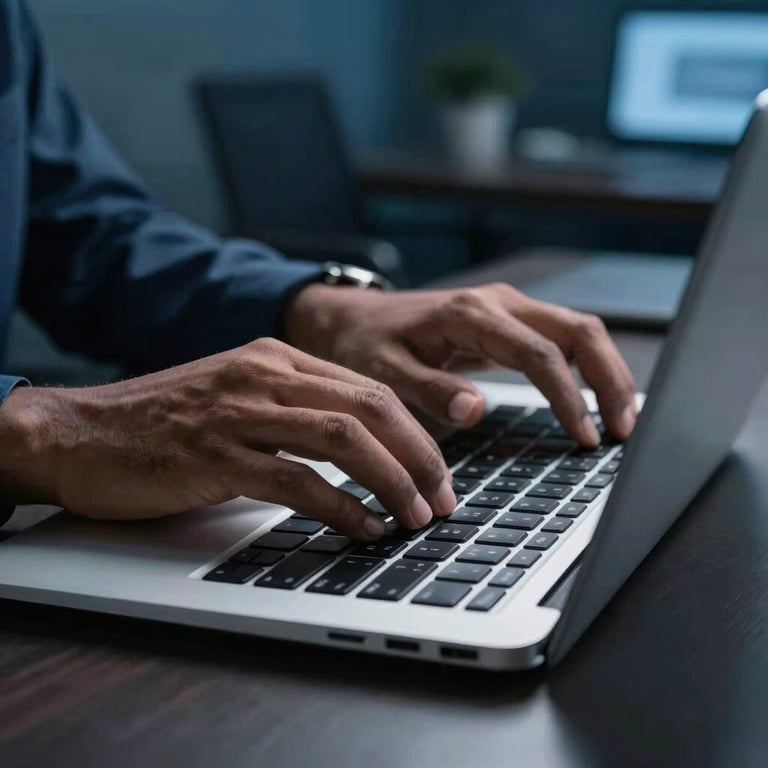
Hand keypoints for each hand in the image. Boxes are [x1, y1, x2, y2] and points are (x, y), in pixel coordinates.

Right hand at [0, 339, 454, 536]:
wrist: (81, 431)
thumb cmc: (163, 422)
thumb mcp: (238, 397)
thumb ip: (294, 410)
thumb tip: (361, 450)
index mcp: (276, 359)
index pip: (369, 388)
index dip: (416, 434)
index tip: (438, 473)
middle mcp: (264, 376)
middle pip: (370, 407)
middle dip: (420, 457)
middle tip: (442, 499)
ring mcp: (239, 412)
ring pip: (343, 438)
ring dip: (391, 481)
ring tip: (414, 517)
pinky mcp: (214, 455)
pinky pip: (296, 480)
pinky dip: (340, 508)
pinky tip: (363, 528)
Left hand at [285, 283, 636, 445]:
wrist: (354, 319)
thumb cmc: (365, 344)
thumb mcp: (383, 371)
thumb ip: (429, 389)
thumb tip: (476, 408)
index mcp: (471, 315)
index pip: (540, 353)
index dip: (569, 397)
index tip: (585, 437)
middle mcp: (498, 303)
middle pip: (579, 331)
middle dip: (610, 379)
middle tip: (624, 430)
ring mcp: (507, 308)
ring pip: (579, 330)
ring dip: (606, 372)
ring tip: (622, 419)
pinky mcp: (508, 321)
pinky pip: (562, 338)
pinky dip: (588, 367)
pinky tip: (597, 398)